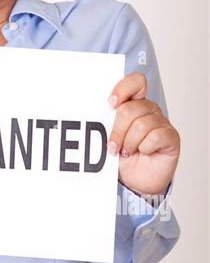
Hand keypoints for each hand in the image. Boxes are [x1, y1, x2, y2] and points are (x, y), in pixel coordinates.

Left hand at [107, 72, 179, 197]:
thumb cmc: (122, 157)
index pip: (136, 82)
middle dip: (117, 131)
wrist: (136, 180)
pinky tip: (144, 153)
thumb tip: (92, 114)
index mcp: (134, 104)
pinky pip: (155, 137)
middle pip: (130, 109)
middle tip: (113, 146)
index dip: (123, 89)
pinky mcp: (171, 137)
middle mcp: (149, 110)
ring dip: (129, 143)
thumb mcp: (109, 137)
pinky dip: (145, 148)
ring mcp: (162, 122)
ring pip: (141, 125)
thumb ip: (106, 123)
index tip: (110, 103)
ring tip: (127, 152)